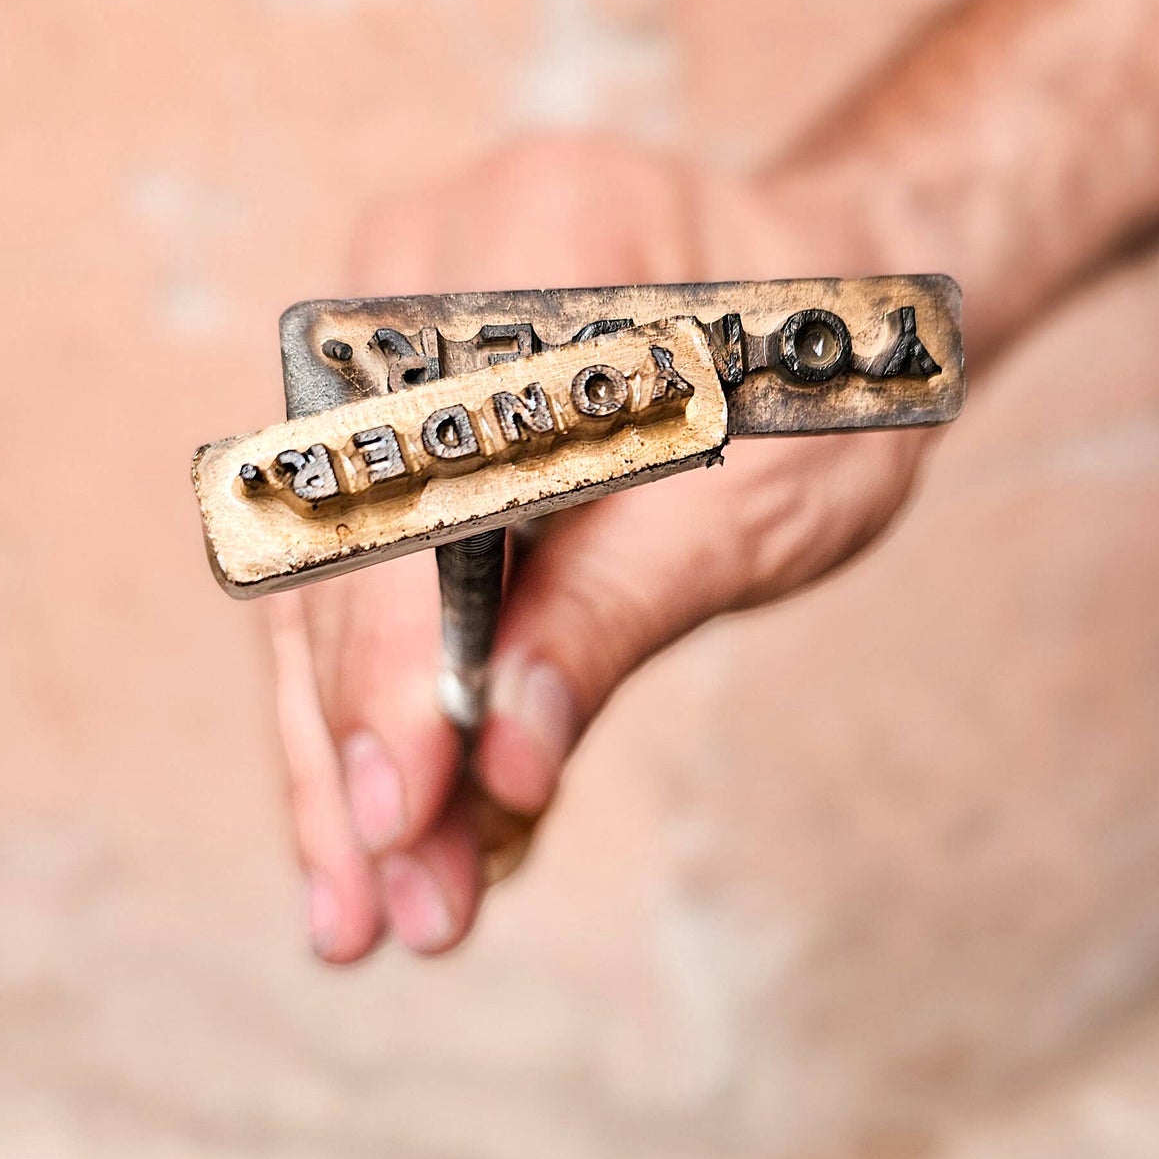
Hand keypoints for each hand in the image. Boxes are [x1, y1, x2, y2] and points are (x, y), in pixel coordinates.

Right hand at [270, 133, 934, 961]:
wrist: (831, 303)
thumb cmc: (822, 385)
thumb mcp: (758, 506)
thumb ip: (614, 619)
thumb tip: (506, 768)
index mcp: (537, 237)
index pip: (429, 484)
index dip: (403, 664)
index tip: (402, 812)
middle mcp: (420, 271)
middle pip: (355, 546)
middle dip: (375, 747)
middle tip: (395, 916)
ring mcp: (380, 340)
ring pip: (327, 583)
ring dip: (350, 758)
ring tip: (370, 921)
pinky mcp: (373, 417)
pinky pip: (349, 582)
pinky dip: (368, 710)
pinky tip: (365, 843)